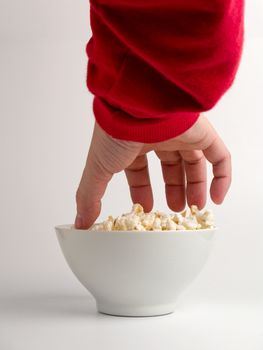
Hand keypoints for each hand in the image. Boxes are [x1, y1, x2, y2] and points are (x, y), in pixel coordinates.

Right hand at [74, 115, 230, 228]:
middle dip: (172, 189)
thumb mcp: (99, 169)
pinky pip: (220, 157)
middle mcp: (159, 136)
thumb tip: (80, 223)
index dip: (143, 189)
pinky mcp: (203, 132)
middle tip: (176, 210)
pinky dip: (222, 178)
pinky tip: (218, 197)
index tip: (148, 207)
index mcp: (134, 143)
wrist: (139, 104)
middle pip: (170, 166)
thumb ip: (89, 196)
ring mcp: (182, 133)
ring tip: (196, 207)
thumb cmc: (116, 131)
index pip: (140, 169)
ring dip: (195, 186)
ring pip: (193, 162)